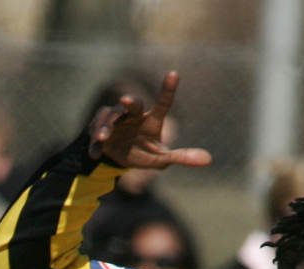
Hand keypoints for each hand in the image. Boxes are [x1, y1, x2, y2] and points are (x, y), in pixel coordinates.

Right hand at [88, 71, 211, 172]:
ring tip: (103, 137)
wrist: (117, 158)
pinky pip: (94, 136)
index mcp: (151, 120)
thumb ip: (182, 157)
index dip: (168, 89)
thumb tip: (208, 160)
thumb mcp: (161, 158)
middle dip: (128, 103)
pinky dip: (95, 145)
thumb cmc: (142, 152)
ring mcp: (114, 123)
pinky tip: (95, 154)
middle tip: (125, 102)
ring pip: (109, 117)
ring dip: (105, 127)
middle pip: (132, 105)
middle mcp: (133, 116)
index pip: (163, 103)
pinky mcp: (99, 133)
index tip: (174, 73)